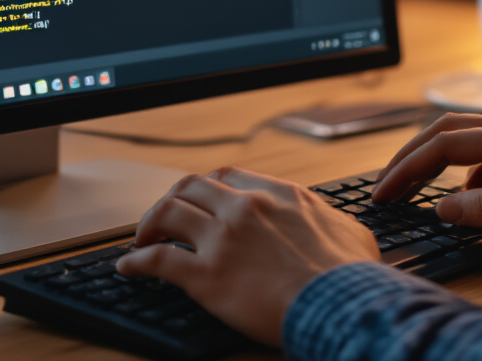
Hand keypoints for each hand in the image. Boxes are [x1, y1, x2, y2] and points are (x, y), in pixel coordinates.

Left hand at [115, 166, 378, 346]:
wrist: (341, 306)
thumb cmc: (351, 277)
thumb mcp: (351, 233)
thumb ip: (331, 221)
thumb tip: (336, 226)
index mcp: (278, 195)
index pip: (228, 175)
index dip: (207, 186)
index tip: (200, 199)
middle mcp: (244, 207)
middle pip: (191, 185)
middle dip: (172, 198)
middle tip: (165, 216)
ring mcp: (222, 239)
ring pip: (168, 212)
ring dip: (149, 224)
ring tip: (142, 239)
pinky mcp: (206, 276)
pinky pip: (158, 260)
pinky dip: (137, 261)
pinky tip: (130, 267)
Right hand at [373, 113, 481, 248]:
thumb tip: (442, 207)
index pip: (443, 146)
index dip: (407, 169)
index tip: (384, 193)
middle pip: (445, 129)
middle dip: (409, 156)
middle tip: (384, 185)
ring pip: (463, 134)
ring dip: (432, 157)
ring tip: (412, 186)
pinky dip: (462, 166)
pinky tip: (465, 193)